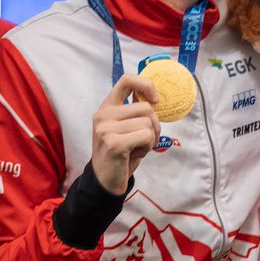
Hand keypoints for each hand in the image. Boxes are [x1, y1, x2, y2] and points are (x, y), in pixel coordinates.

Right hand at [89, 74, 160, 195]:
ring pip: (148, 123)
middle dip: (154, 125)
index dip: (146, 85)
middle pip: (146, 107)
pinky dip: (147, 146)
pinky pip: (146, 136)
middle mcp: (103, 115)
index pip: (127, 80)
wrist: (106, 180)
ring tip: (137, 148)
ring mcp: (106, 129)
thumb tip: (154, 98)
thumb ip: (134, 111)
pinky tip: (135, 154)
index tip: (155, 100)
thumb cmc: (121, 153)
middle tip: (144, 139)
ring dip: (150, 138)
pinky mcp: (114, 143)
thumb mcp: (125, 127)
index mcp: (107, 107)